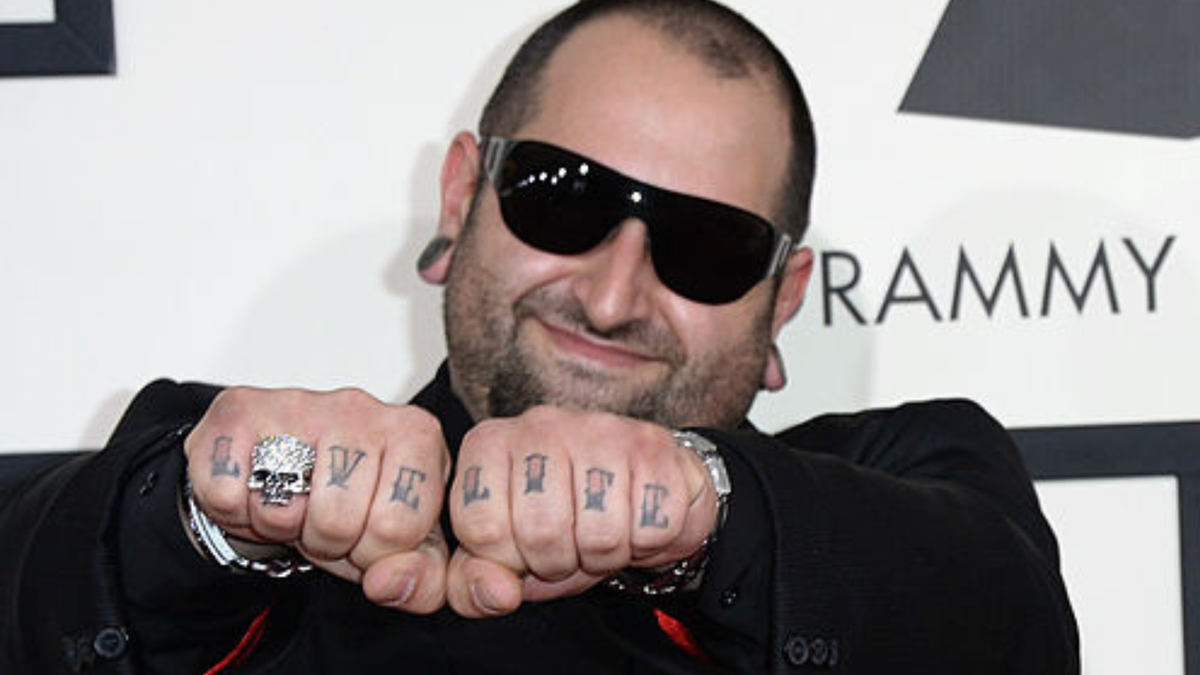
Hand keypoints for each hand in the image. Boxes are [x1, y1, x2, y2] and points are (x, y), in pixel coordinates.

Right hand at [184, 386, 450, 613]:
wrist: (278, 467)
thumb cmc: (349, 500)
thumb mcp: (401, 543)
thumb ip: (422, 575)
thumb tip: (391, 582)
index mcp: (416, 435)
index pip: (400, 527)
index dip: (374, 554)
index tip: (368, 535)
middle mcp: (362, 408)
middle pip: (339, 523)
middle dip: (327, 544)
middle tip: (323, 519)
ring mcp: (299, 404)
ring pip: (284, 511)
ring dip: (280, 528)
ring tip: (292, 503)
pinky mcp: (239, 411)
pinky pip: (228, 495)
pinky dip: (234, 512)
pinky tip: (255, 489)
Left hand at [444, 406, 718, 616]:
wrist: (636, 490)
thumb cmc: (561, 520)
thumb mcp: (506, 555)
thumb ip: (475, 582)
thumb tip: (497, 595)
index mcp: (489, 445)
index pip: (480, 526)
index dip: (507, 560)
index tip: (522, 549)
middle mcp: (539, 425)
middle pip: (541, 531)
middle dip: (559, 562)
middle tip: (569, 547)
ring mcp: (598, 429)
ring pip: (600, 535)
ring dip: (606, 556)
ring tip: (602, 534)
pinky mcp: (652, 445)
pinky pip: (651, 528)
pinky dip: (648, 543)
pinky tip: (635, 520)